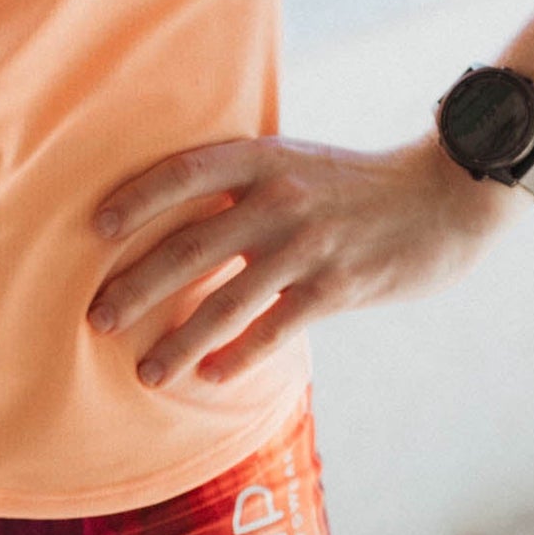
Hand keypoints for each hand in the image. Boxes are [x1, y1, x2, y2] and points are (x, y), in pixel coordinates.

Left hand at [85, 129, 528, 388]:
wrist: (440, 197)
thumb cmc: (350, 184)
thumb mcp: (292, 161)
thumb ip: (239, 179)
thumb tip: (171, 209)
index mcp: (260, 158)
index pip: (181, 174)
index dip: (135, 199)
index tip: (93, 229)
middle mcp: (277, 197)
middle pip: (189, 245)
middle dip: (136, 285)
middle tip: (96, 316)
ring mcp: (307, 244)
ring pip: (226, 301)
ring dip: (179, 341)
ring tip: (146, 370)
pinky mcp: (337, 287)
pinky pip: (275, 328)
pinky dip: (238, 356)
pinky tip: (209, 376)